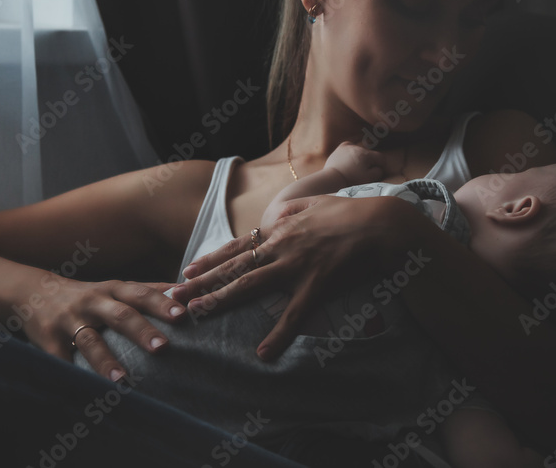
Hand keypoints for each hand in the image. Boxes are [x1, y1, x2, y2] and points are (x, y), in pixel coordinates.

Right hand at [20, 276, 186, 381]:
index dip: (161, 303)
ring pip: (90, 341)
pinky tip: (85, 393)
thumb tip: (188, 289)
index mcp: (113, 289)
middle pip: (120, 315)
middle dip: (141, 331)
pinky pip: (61, 361)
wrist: (35, 293)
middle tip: (163, 348)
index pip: (141, 293)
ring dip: (106, 361)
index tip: (182, 315)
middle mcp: (93, 302)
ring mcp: (70, 321)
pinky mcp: (49, 340)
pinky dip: (72, 376)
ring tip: (123, 380)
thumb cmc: (90, 296)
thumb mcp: (116, 287)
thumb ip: (149, 290)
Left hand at [172, 194, 407, 359]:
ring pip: (250, 286)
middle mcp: (281, 247)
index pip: (238, 246)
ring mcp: (296, 267)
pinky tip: (263, 353)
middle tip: (174, 293)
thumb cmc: (352, 213)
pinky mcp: (316, 286)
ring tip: (196, 312)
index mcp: (281, 229)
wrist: (381, 225)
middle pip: (233, 267)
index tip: (188, 268)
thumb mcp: (316, 203)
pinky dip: (278, 335)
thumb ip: (294, 210)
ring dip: (220, 300)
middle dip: (201, 281)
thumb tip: (277, 215)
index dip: (211, 259)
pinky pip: (293, 315)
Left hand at [322, 140, 384, 185]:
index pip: (381, 158)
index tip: (377, 172)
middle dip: (369, 162)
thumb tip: (380, 167)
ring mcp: (349, 146)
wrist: (332, 178)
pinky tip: (350, 159)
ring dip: (360, 158)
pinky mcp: (341, 147)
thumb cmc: (351, 180)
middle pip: (370, 155)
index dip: (381, 166)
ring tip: (354, 168)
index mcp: (366, 155)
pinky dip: (352, 152)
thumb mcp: (369, 179)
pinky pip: (351, 147)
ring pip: (360, 151)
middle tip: (363, 172)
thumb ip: (378, 171)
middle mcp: (358, 147)